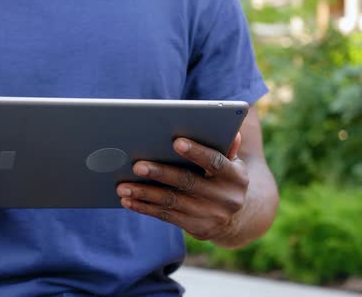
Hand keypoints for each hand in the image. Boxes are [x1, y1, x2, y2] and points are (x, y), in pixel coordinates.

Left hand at [116, 133, 248, 241]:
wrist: (238, 218)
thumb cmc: (225, 178)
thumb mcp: (232, 163)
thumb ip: (226, 148)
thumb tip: (231, 132)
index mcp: (235, 176)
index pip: (215, 162)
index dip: (197, 152)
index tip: (176, 142)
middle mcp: (225, 198)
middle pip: (188, 182)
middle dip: (160, 173)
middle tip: (136, 165)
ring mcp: (211, 216)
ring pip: (172, 202)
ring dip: (145, 194)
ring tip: (122, 187)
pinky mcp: (198, 229)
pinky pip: (167, 217)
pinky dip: (145, 208)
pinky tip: (128, 201)